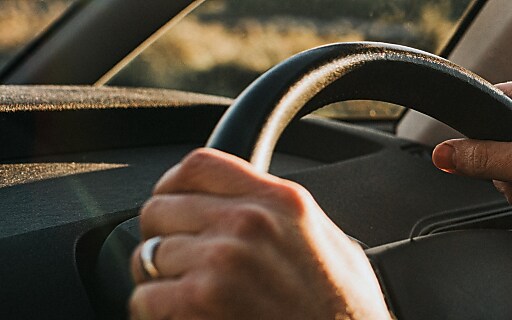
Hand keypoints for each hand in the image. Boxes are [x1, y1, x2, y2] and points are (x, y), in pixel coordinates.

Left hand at [130, 149, 389, 318]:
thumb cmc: (347, 314)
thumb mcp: (333, 246)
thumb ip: (287, 218)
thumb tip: (252, 206)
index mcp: (282, 201)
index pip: (199, 166)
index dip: (173, 186)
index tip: (172, 204)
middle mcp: (249, 222)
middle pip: (160, 209)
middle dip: (163, 239)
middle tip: (183, 267)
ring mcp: (221, 260)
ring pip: (146, 257)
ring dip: (162, 283)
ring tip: (194, 301)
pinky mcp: (198, 299)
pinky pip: (144, 298)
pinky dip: (156, 314)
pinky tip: (190, 318)